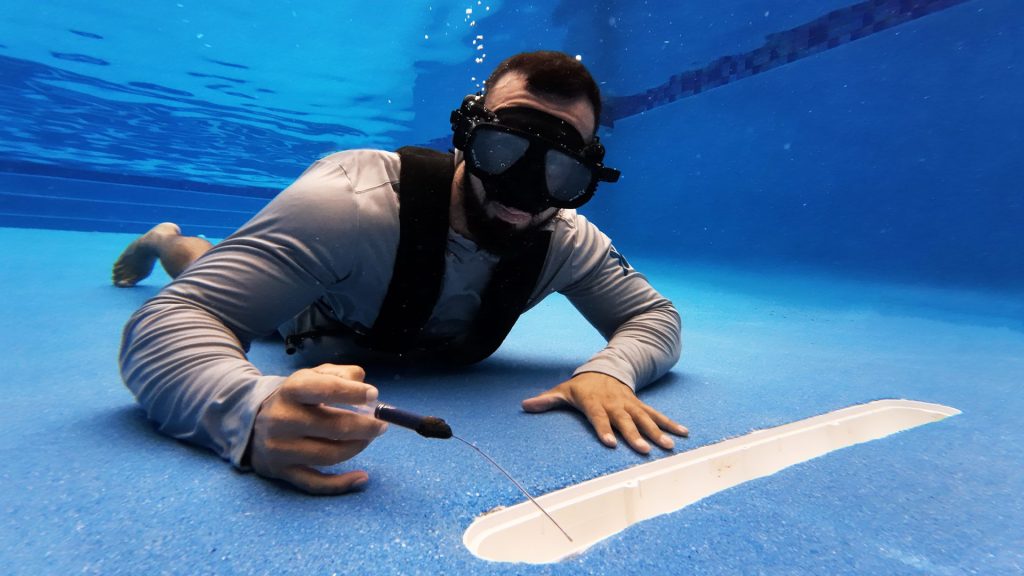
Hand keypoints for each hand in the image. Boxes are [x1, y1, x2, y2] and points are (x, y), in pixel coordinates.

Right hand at [251, 364, 387, 494]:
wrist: (253, 421)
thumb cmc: (296, 398)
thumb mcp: (312, 376)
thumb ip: (340, 374)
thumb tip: (363, 385)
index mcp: (291, 390)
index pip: (326, 389)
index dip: (354, 393)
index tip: (374, 396)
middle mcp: (282, 419)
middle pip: (333, 426)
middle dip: (365, 427)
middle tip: (381, 425)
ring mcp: (281, 448)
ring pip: (329, 455)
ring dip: (356, 448)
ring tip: (368, 439)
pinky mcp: (282, 471)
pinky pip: (316, 484)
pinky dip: (342, 484)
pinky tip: (362, 477)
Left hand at [521, 372, 687, 453]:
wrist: (605, 369)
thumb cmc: (581, 387)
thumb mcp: (563, 391)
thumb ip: (547, 400)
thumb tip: (525, 405)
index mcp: (594, 402)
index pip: (598, 417)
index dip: (604, 429)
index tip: (610, 443)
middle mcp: (615, 403)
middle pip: (625, 421)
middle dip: (635, 435)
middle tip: (643, 450)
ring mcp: (630, 404)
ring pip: (645, 418)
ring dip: (657, 432)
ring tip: (669, 446)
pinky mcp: (641, 406)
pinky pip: (657, 415)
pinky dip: (671, 423)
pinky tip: (684, 433)